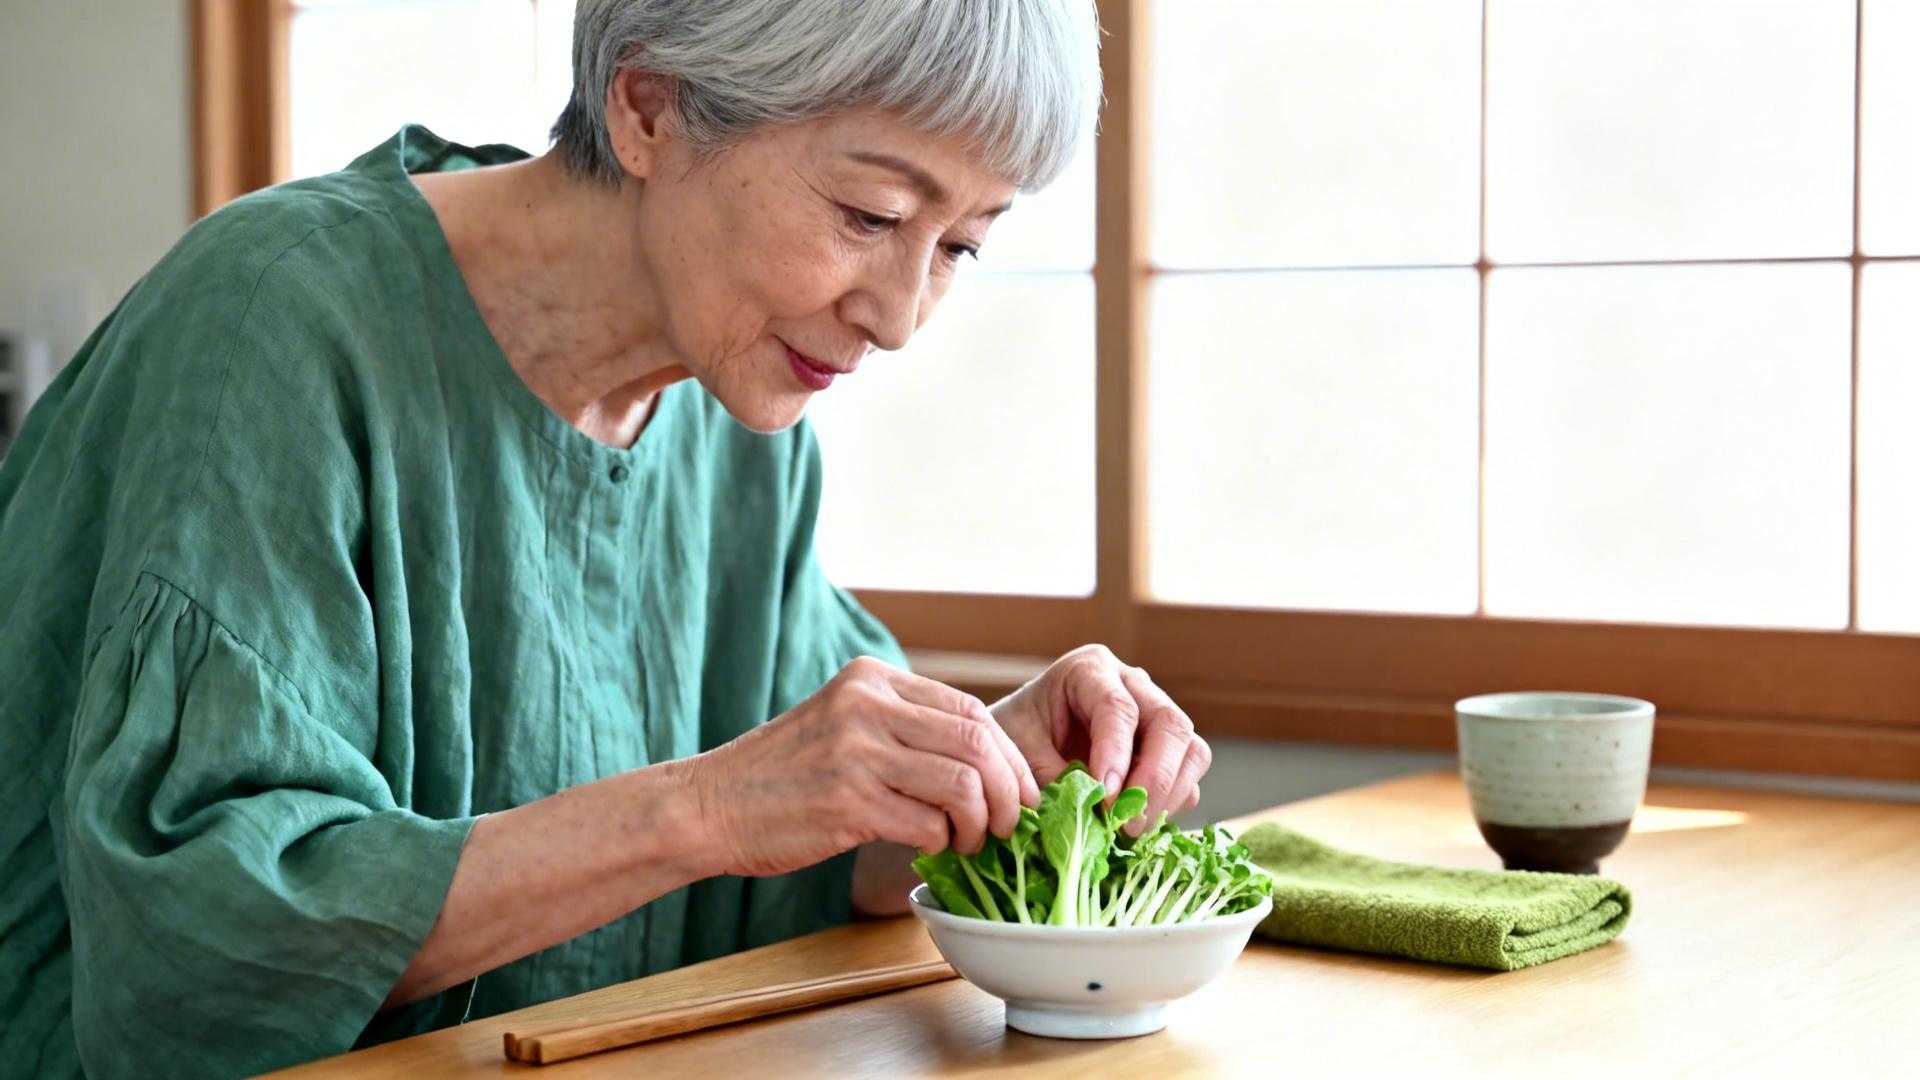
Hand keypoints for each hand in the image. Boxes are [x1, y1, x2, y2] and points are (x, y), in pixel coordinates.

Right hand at [688, 657, 1039, 876]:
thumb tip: (987, 760)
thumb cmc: (784, 775)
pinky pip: (928, 823)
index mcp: (871, 678)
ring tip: (968, 841)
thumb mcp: (843, 722)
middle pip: (978, 742)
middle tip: (1008, 824)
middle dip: (1008, 790)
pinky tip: (930, 849)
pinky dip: (942, 843)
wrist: (710, 806)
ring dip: (980, 823)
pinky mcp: (847, 802)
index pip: (970, 708)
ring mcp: (856, 752)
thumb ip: (903, 726)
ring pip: (964, 783)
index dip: (1007, 756)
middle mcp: (866, 705)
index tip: (1018, 791)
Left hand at [990, 644, 1210, 833]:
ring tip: (1131, 829)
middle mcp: (1133, 685)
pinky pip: (1187, 775)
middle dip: (1154, 778)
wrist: (1020, 733)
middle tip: (1127, 822)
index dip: (1116, 754)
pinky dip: (1170, 804)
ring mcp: (1155, 715)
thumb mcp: (1019, 746)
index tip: (1105, 798)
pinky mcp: (1167, 748)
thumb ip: (1050, 773)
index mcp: (1089, 670)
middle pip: (1170, 724)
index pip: (1118, 708)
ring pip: (1191, 749)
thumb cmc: (1019, 730)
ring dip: (1169, 794)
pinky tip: (1136, 823)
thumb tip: (1086, 810)